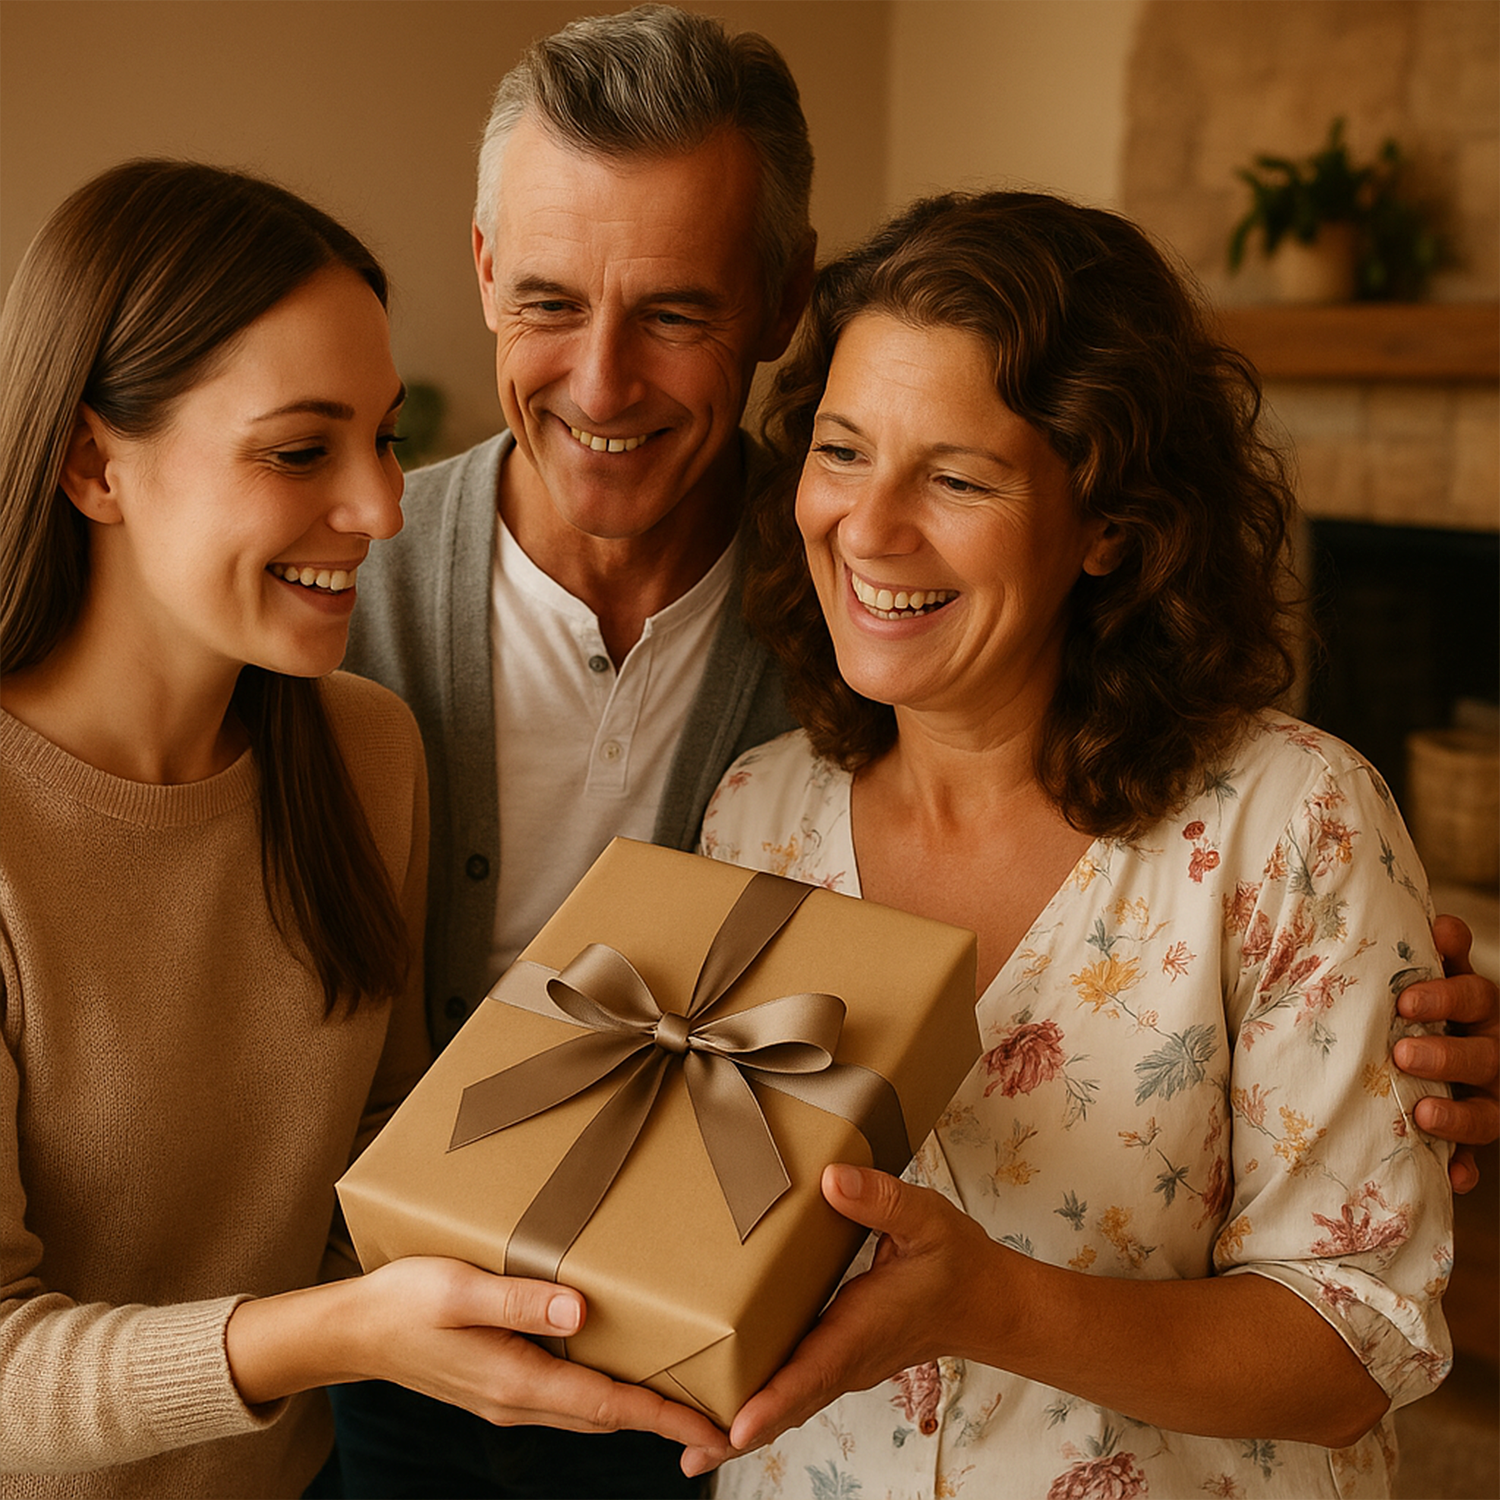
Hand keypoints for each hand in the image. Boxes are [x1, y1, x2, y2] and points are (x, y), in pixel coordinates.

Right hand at [228, 1257, 723, 1449]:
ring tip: (685, 1393)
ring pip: (589, 1407)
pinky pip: (568, 1394)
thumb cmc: (404, 1302)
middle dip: (665, 1419)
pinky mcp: (502, 1382)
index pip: (609, 1405)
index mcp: (518, 1380)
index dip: (665, 1416)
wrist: (351, 1332)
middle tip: (721, 1415)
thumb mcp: (459, 1290)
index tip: (714, 1427)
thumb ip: (520, 1301)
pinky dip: (604, 1392)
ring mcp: (510, 1395)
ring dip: (637, 1407)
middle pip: (608, 1414)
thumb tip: (581, 1312)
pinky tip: (620, 1367)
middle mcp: (520, 1397)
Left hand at [681, 1164, 993, 1476]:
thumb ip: (881, 1200)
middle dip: (737, 1431)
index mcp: (862, 1328)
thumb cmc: (958, 1262)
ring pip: (789, 1406)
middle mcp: (848, 1358)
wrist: (987, 1303)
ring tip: (692, 1444)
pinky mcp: (839, 1360)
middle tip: (688, 1451)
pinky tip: (731, 1413)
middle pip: (788, 1406)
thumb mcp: (926, 1219)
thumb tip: (833, 1182)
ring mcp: (843, 1366)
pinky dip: (763, 1407)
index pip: (813, 1372)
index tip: (736, 1428)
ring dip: (743, 1427)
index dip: (773, 1401)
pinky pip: (796, 1392)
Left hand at [1394, 915, 1498, 1191]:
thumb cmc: (1413, 1000)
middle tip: (1402, 1054)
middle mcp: (1490, 1051)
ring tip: (1422, 1112)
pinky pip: (1477, 1159)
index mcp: (1477, 1007)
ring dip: (1458, 1114)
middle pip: (1486, 1055)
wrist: (1416, 1041)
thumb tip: (1439, 923)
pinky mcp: (1472, 1137)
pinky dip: (1466, 1169)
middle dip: (1448, 1055)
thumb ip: (1431, 952)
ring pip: (1488, 1112)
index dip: (1447, 997)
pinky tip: (1453, 1178)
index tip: (1404, 1002)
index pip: (1477, 996)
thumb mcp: (1424, 972)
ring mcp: (1486, 1096)